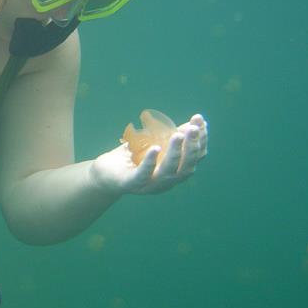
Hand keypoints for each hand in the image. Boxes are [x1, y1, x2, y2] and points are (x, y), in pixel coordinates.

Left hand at [91, 114, 207, 194]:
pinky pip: (143, 174)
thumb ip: (171, 136)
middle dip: (192, 146)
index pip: (195, 158)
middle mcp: (167, 181)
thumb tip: (192, 123)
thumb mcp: (154, 144)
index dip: (201, 141)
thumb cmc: (132, 158)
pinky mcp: (132, 184)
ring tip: (178, 135)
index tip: (201, 122)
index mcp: (175, 172)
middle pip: (186, 166)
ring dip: (176, 153)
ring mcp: (150, 185)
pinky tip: (155, 148)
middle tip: (193, 128)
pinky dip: (150, 161)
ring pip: (168, 171)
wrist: (105, 173)